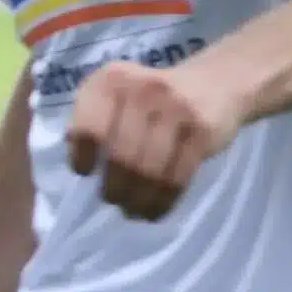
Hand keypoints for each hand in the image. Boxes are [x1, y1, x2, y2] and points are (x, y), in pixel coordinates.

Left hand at [64, 60, 242, 221]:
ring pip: (148, 171)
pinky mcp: (201, 131)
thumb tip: (72, 150)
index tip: (86, 173)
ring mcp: (175, 109)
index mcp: (111, 80)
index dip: (82, 157)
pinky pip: (177, 177)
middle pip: (119, 156)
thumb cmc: (154, 95)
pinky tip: (156, 210)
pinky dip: (163, 201)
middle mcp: (142, 90)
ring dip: (138, 200)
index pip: (87, 127)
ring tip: (133, 211)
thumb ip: (92, 116)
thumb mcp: (118, 92)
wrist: (218, 80)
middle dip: (114, 188)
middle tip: (114, 200)